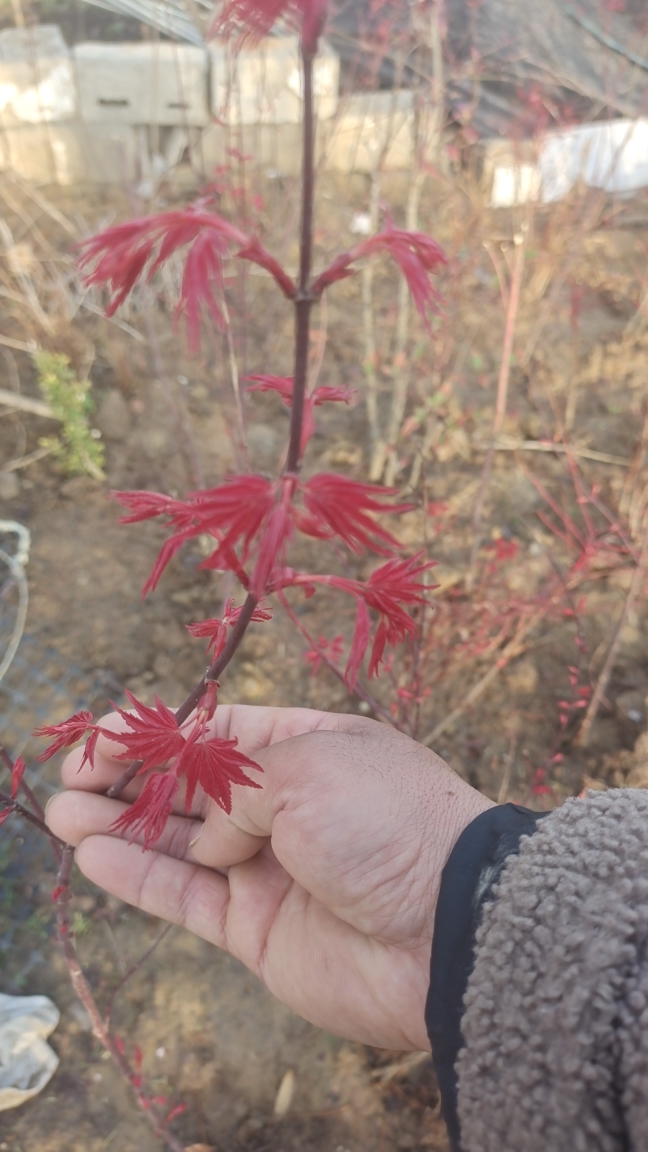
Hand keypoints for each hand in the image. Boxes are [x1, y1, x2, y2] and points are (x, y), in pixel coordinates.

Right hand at [46, 706, 492, 1050]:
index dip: (161, 732)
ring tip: (61, 812)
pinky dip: (139, 876)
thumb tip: (209, 835)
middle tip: (74, 774)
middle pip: (191, 786)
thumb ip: (235, 788)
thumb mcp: (308, 766)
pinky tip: (93, 854)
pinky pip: (186, 897)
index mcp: (310, 747)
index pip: (221, 732)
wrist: (446, 929)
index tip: (105, 736)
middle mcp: (288, 806)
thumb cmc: (389, 823)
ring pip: (178, 842)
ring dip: (120, 825)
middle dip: (131, 776)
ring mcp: (270, 867)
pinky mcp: (257, 927)